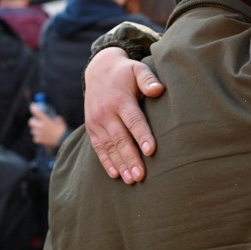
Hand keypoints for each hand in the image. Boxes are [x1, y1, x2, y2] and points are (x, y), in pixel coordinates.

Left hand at [29, 104, 67, 149]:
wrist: (64, 140)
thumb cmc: (62, 130)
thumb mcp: (59, 120)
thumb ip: (53, 117)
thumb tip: (51, 116)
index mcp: (45, 120)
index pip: (36, 111)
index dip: (33, 108)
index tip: (33, 106)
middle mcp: (40, 126)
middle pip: (31, 122)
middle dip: (33, 121)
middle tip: (37, 121)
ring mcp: (39, 134)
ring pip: (33, 130)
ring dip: (36, 129)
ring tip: (41, 130)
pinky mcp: (39, 140)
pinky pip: (35, 137)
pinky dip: (38, 137)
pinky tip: (42, 137)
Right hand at [84, 48, 164, 183]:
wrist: (98, 70)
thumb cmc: (125, 72)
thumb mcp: (137, 69)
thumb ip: (148, 79)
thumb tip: (159, 89)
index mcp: (120, 99)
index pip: (133, 120)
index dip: (142, 135)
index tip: (151, 151)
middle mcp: (106, 112)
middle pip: (120, 139)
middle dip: (131, 158)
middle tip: (141, 176)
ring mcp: (96, 121)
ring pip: (109, 147)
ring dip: (120, 164)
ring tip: (132, 180)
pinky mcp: (91, 128)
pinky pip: (98, 147)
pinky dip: (106, 162)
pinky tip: (115, 174)